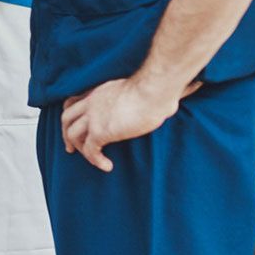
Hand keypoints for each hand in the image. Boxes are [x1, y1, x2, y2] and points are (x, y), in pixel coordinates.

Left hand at [61, 77, 202, 172]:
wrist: (154, 90)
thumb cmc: (158, 87)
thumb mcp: (144, 88)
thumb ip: (149, 92)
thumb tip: (187, 87)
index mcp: (98, 92)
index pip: (74, 101)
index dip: (71, 115)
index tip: (74, 126)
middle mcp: (91, 102)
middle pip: (67, 119)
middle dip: (66, 134)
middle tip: (71, 149)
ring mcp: (93, 117)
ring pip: (73, 135)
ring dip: (80, 150)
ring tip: (93, 160)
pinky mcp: (100, 131)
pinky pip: (90, 150)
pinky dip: (95, 160)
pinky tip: (107, 166)